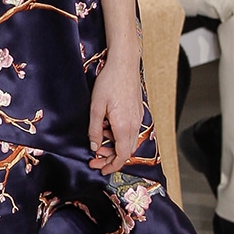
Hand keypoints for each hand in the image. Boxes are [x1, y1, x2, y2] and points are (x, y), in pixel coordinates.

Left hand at [88, 48, 141, 174]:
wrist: (124, 64)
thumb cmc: (109, 82)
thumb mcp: (96, 107)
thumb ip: (95, 130)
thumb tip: (95, 147)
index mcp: (124, 126)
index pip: (122, 155)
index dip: (112, 166)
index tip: (101, 169)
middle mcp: (134, 124)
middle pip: (126, 151)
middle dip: (111, 158)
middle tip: (95, 159)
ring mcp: (138, 118)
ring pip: (128, 141)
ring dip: (115, 146)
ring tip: (99, 140)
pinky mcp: (138, 111)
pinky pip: (130, 130)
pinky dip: (119, 135)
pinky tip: (108, 127)